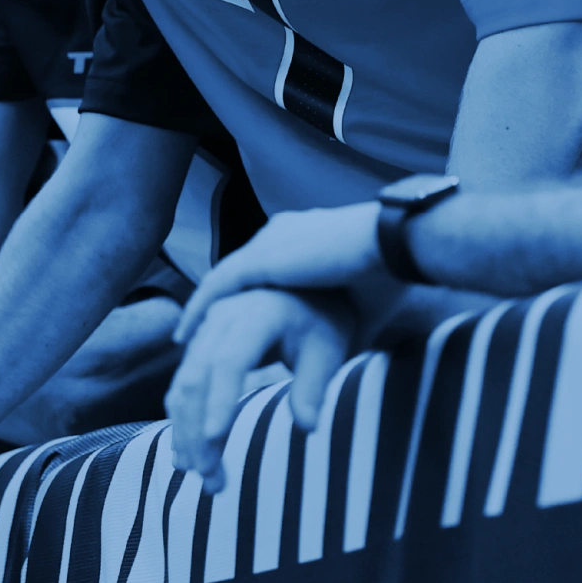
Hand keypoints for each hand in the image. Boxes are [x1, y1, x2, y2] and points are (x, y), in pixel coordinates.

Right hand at [165, 289, 353, 492]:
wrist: (300, 294)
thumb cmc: (320, 324)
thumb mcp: (328, 349)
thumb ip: (314, 385)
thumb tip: (308, 427)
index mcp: (256, 315)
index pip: (229, 360)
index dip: (219, 398)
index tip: (215, 438)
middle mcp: (220, 319)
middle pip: (197, 377)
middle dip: (197, 429)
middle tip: (210, 477)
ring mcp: (204, 332)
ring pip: (183, 385)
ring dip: (186, 432)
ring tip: (199, 475)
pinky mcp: (197, 349)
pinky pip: (181, 386)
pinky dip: (181, 420)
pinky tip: (185, 454)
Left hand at [174, 203, 385, 342]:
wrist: (397, 245)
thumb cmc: (392, 275)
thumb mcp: (359, 304)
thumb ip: (342, 322)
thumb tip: (346, 350)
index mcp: (307, 235)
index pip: (266, 265)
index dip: (246, 294)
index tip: (231, 320)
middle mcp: (282, 232)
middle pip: (238, 271)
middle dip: (216, 303)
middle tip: (194, 333)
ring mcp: (269, 241)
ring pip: (223, 279)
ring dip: (202, 311)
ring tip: (184, 339)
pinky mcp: (262, 257)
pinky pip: (220, 285)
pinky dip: (202, 309)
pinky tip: (188, 334)